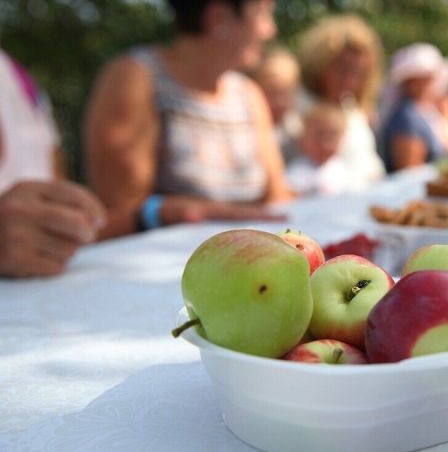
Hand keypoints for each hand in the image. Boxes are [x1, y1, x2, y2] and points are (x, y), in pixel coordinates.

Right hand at [0, 181, 106, 276]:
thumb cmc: (11, 221)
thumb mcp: (29, 200)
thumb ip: (63, 203)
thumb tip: (97, 222)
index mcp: (26, 189)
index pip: (74, 194)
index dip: (94, 209)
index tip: (100, 221)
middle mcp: (20, 209)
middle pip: (77, 224)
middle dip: (88, 233)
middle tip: (88, 238)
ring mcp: (15, 235)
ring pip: (69, 248)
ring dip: (67, 251)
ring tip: (48, 248)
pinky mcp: (14, 259)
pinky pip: (56, 266)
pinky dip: (54, 266)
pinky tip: (38, 260)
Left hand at [159, 196, 286, 224]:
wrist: (154, 211)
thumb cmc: (163, 212)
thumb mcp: (172, 212)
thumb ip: (183, 213)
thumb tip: (196, 215)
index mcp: (215, 209)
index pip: (244, 212)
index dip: (262, 215)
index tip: (282, 216)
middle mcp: (219, 212)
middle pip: (248, 214)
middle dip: (267, 216)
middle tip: (289, 217)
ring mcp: (216, 217)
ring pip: (242, 221)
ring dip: (258, 223)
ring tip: (278, 228)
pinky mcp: (212, 224)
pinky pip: (232, 229)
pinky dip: (244, 232)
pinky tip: (254, 242)